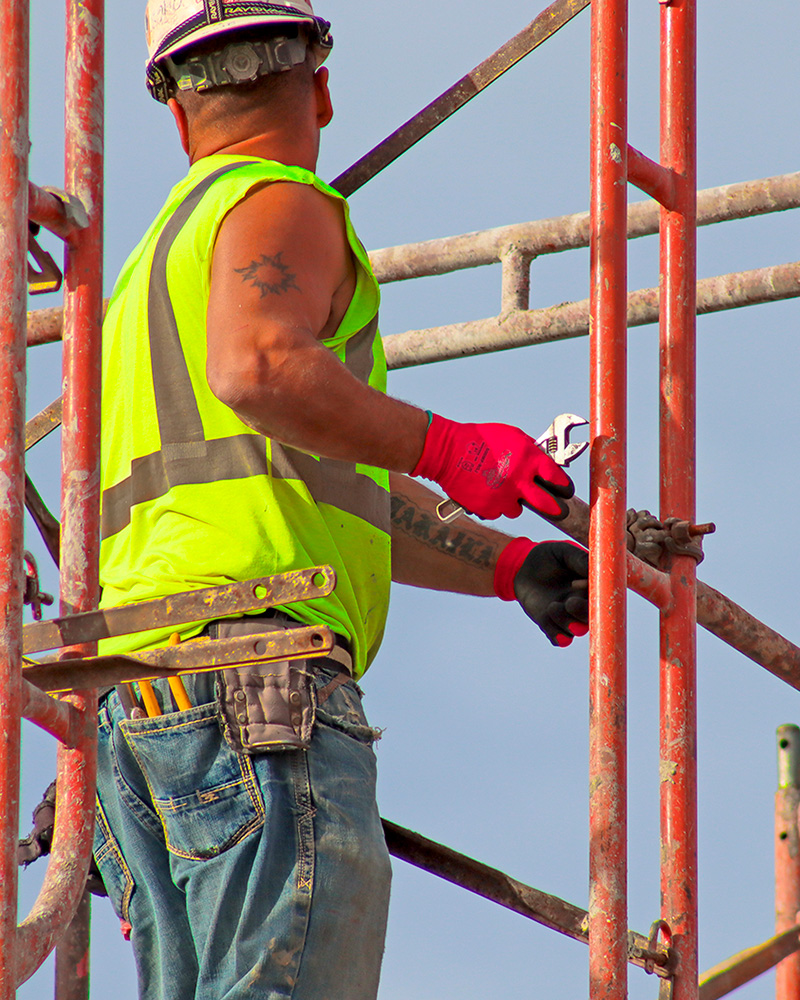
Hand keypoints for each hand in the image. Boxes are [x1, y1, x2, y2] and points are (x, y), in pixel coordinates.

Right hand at [411, 414, 573, 520]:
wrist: (448, 451)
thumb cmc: (481, 439)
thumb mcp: (513, 436)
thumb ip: (532, 452)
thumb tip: (546, 465)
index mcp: (529, 459)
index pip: (558, 479)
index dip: (563, 486)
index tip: (564, 490)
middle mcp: (519, 480)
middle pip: (548, 504)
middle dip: (555, 508)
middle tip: (557, 509)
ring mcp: (503, 497)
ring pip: (518, 509)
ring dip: (513, 502)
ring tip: (500, 488)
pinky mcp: (488, 508)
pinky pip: (497, 512)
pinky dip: (493, 505)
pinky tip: (485, 491)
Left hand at [494, 537, 588, 646]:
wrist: (524, 567)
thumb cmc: (548, 557)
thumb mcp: (563, 552)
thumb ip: (578, 559)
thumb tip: (594, 566)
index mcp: (591, 587)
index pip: (604, 597)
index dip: (599, 598)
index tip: (583, 587)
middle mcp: (583, 604)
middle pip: (593, 618)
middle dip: (582, 615)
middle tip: (569, 602)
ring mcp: (567, 616)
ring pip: (576, 630)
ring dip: (566, 623)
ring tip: (551, 606)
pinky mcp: (551, 625)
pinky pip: (560, 639)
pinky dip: (559, 637)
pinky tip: (555, 632)